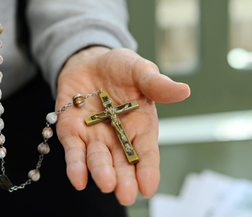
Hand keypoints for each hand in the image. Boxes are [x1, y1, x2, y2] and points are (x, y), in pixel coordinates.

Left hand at [56, 46, 189, 204]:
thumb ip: (156, 84)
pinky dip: (75, 164)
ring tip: (106, 183)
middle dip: (124, 178)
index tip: (148, 186)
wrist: (88, 61)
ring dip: (100, 171)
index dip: (147, 169)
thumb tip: (183, 90)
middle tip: (126, 194)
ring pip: (97, 159)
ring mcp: (93, 136)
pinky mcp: (71, 131)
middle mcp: (117, 136)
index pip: (145, 151)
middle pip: (121, 162)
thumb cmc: (119, 67)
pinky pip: (73, 150)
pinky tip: (77, 179)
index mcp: (139, 124)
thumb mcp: (139, 70)